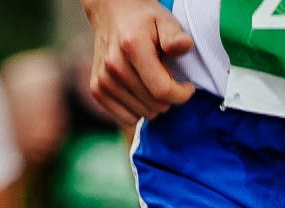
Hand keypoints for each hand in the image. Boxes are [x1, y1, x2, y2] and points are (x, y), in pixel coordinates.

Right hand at [86, 0, 193, 124]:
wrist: (112, 12)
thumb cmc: (144, 19)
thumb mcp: (165, 20)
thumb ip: (175, 36)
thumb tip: (184, 45)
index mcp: (133, 48)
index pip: (163, 90)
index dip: (182, 94)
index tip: (188, 86)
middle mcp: (114, 66)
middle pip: (155, 105)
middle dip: (169, 97)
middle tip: (168, 79)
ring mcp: (103, 80)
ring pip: (143, 114)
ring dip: (154, 104)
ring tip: (152, 82)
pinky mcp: (97, 89)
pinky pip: (127, 118)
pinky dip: (138, 110)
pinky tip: (140, 92)